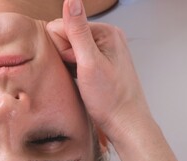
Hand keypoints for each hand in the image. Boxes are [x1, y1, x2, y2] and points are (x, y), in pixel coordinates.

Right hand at [47, 0, 151, 143]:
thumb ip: (77, 31)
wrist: (126, 123)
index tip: (73, 65)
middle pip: (67, 36)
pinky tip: (83, 81)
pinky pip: (78, 58)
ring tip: (82, 79)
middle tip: (79, 74)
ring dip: (69, 64)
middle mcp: (106, 37)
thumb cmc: (110, 99)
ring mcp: (104, 50)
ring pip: (70, 48)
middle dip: (65, 56)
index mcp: (105, 32)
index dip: (61, 48)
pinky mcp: (101, 62)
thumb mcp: (89, 63)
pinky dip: (75, 69)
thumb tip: (71, 0)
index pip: (63, 26)